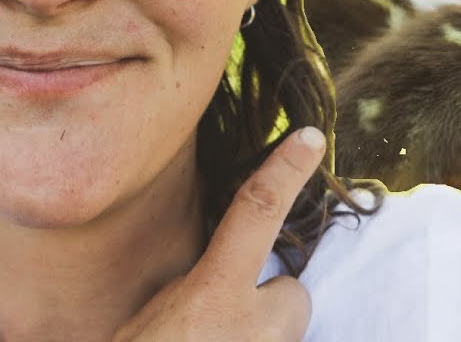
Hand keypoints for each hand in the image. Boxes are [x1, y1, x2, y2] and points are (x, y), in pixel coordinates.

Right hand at [114, 126, 326, 340]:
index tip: (311, 138)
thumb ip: (190, 288)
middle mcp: (252, 327)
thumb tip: (217, 277)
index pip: (256, 214)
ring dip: (261, 333)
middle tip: (217, 328)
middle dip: (263, 302)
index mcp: (209, 298)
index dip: (285, 171)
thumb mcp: (149, 321)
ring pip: (286, 325)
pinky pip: (282, 340)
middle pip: (288, 291)